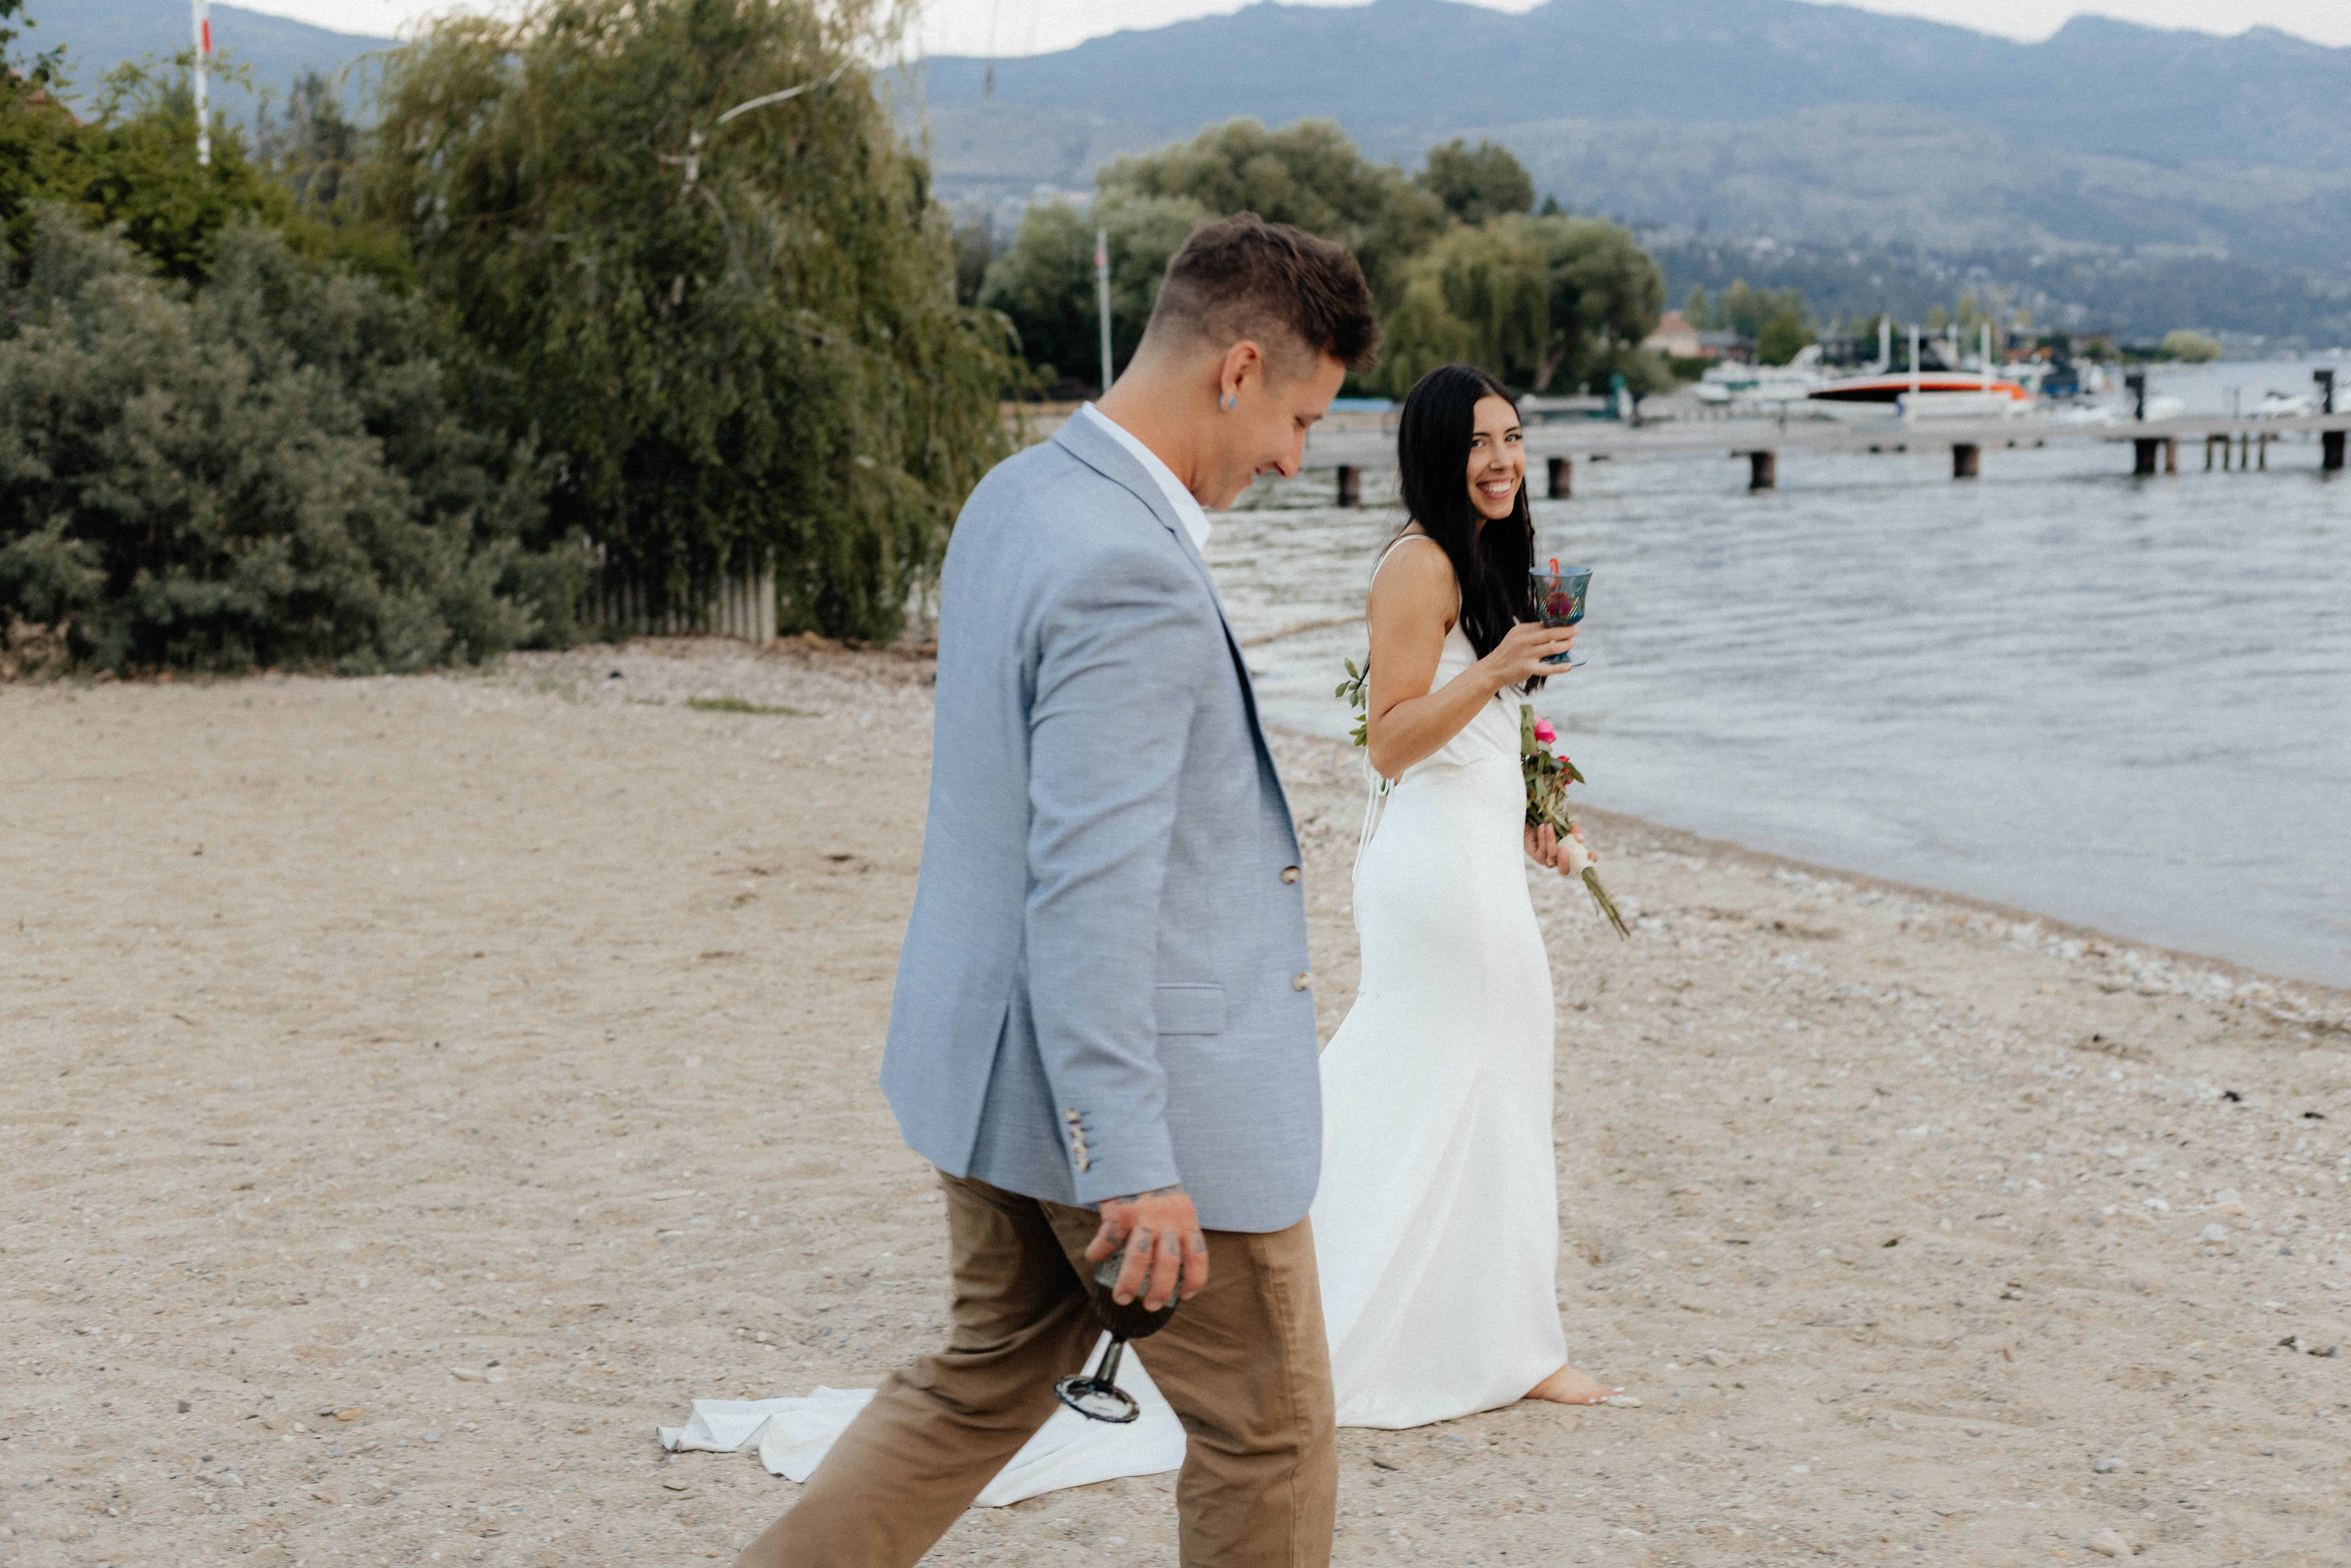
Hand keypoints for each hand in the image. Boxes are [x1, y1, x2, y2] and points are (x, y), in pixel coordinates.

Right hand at [1084, 1184, 1208, 1311]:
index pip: (1198, 1256)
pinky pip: (1109, 1239)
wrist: (1132, 1149)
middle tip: (1150, 1306)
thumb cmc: (1152, 1183)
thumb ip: (1175, 1228)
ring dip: (1130, 1283)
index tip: (1186, 1295)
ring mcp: (1144, 1215)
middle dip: (1160, 1291)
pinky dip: (1098, 1252)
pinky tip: (1093, 1257)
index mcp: (1186, 1219)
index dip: (1194, 1280)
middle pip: (1169, 1264)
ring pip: (1140, 1258)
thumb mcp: (1176, 1203)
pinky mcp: (1120, 1210)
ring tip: (1122, 1298)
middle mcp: (1168, 1219)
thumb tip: (1166, 1265)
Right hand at [1480, 620, 1577, 690]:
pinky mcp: (1527, 668)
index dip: (1558, 624)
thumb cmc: (1508, 652)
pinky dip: (1558, 667)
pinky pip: (1546, 668)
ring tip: (1572, 643)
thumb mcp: (1516, 636)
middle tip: (1576, 630)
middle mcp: (1524, 641)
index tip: (1569, 623)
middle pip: (1549, 634)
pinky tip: (1568, 666)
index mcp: (1522, 631)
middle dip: (1565, 632)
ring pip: (1551, 649)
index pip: (1543, 625)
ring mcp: (1526, 655)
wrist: (1493, 669)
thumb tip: (1553, 628)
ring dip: (1565, 646)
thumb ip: (1532, 632)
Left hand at [1524, 822, 1595, 874]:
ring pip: (1552, 855)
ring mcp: (1548, 861)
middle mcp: (1560, 861)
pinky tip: (1542, 827)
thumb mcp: (1566, 826)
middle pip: (1565, 871)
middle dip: (1564, 862)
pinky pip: (1542, 850)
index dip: (1588, 863)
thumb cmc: (1553, 826)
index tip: (1590, 854)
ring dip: (1551, 840)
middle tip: (1563, 849)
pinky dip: (1543, 837)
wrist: (1533, 822)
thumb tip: (1580, 839)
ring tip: (1549, 826)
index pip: (1582, 865)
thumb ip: (1575, 830)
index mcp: (1571, 855)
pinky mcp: (1537, 857)